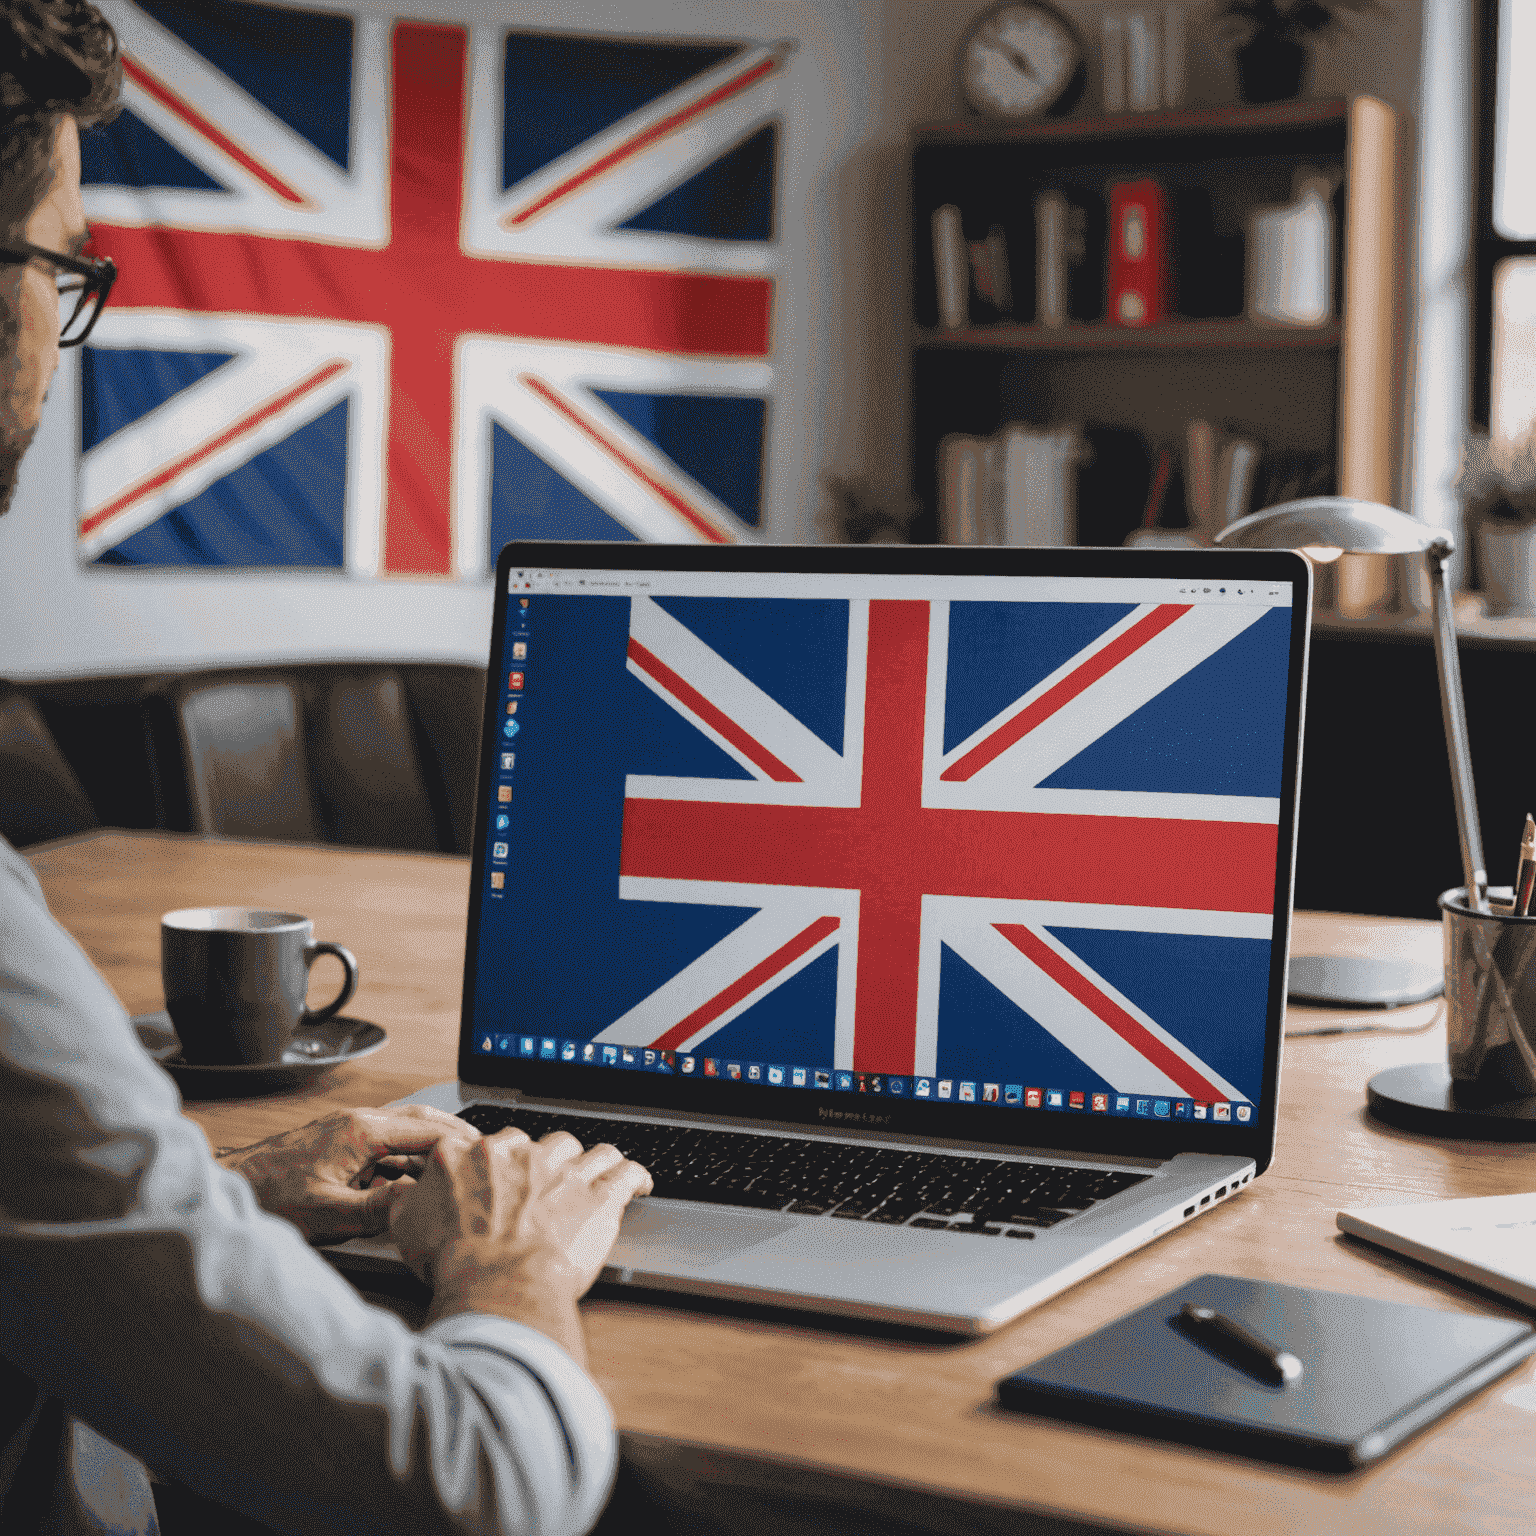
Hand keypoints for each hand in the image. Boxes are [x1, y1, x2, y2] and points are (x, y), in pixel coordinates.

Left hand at [216, 1105, 477, 1243]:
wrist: (227, 1187)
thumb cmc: (269, 1198)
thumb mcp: (329, 1214)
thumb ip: (379, 1209)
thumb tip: (419, 1203)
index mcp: (362, 1131)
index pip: (429, 1129)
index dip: (462, 1143)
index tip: (487, 1154)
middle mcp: (359, 1123)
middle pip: (422, 1120)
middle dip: (455, 1135)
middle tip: (484, 1152)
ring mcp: (349, 1131)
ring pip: (405, 1132)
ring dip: (432, 1147)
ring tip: (457, 1167)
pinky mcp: (339, 1145)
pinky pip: (386, 1145)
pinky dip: (408, 1158)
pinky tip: (415, 1181)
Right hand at [390, 1128, 651, 1359]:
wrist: (496, 1285)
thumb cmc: (455, 1263)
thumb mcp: (406, 1228)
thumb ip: (407, 1200)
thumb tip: (404, 1194)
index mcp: (473, 1153)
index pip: (488, 1144)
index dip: (498, 1163)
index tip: (502, 1175)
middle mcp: (519, 1152)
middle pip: (539, 1143)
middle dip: (545, 1162)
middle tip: (547, 1186)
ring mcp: (562, 1169)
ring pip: (587, 1149)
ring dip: (592, 1161)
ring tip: (597, 1172)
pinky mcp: (598, 1194)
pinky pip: (626, 1172)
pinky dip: (635, 1175)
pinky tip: (639, 1181)